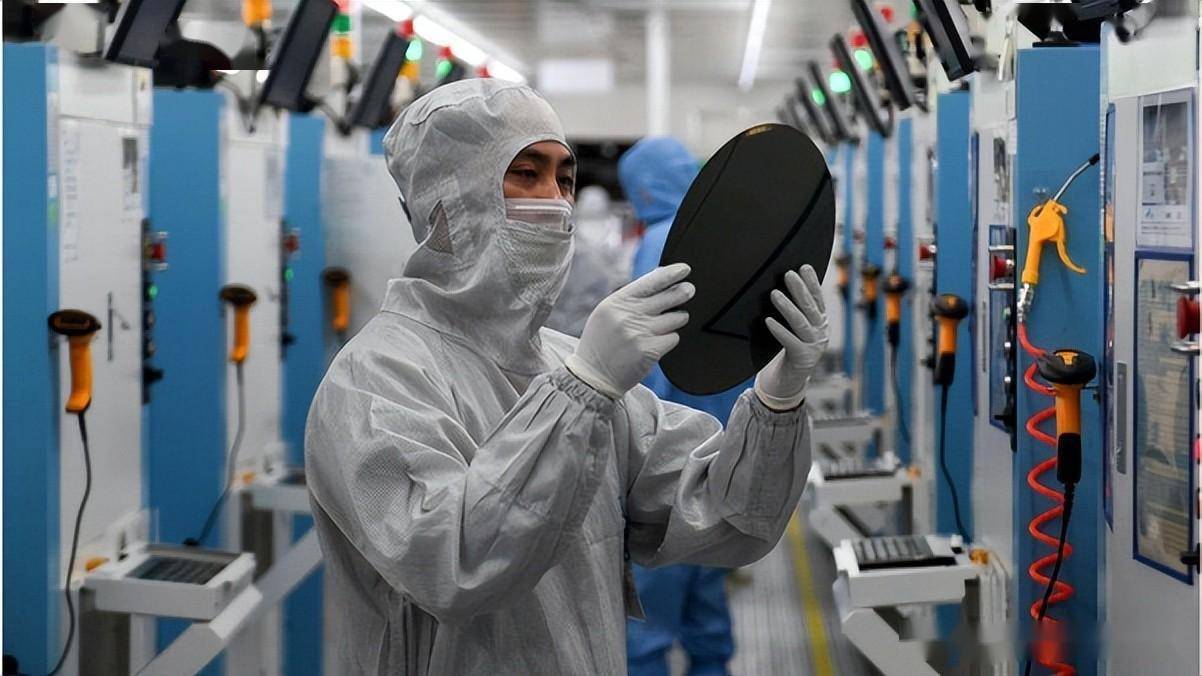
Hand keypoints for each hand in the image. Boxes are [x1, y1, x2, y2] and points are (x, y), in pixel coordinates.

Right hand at [566, 263, 693, 398]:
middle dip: (684, 292)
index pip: (651, 281)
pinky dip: (669, 340)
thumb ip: (631, 297)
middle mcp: (629, 315)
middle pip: (670, 296)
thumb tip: (660, 278)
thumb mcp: (607, 313)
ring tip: (663, 325)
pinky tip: (656, 344)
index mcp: (617, 302)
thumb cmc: (601, 342)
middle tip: (689, 290)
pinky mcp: (651, 351)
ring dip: (676, 319)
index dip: (671, 273)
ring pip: (677, 317)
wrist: (593, 376)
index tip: (685, 269)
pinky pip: (674, 338)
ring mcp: (641, 333)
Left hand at [754, 265, 829, 410]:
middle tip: (788, 274)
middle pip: (810, 308)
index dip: (812, 282)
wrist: (791, 379)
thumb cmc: (792, 348)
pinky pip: (789, 341)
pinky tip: (768, 320)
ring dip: (787, 307)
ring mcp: (813, 346)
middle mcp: (821, 332)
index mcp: (821, 323)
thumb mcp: (799, 328)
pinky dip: (779, 330)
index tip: (804, 267)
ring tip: (774, 293)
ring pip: (800, 323)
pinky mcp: (802, 358)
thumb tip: (786, 283)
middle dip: (799, 290)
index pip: (818, 299)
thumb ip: (798, 310)